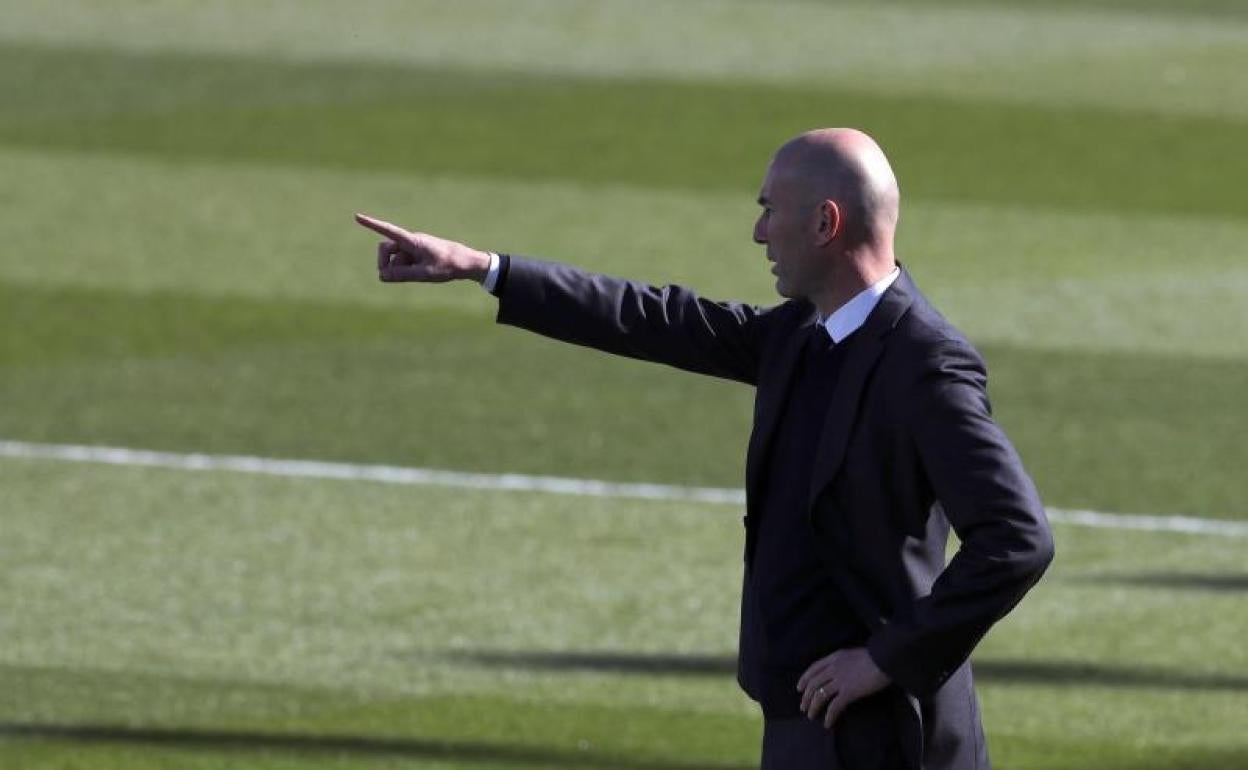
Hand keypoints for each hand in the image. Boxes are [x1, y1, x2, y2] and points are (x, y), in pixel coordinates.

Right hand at [355, 213, 491, 282]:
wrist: (466, 262)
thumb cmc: (447, 265)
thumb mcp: (424, 274)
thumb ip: (402, 275)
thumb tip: (382, 276)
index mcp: (412, 241)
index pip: (388, 230)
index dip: (372, 224)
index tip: (357, 216)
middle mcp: (411, 241)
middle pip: (386, 248)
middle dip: (384, 262)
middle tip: (388, 276)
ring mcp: (414, 247)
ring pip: (395, 258)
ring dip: (397, 269)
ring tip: (416, 276)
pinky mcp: (418, 254)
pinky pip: (403, 261)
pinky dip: (404, 269)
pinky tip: (419, 274)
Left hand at [796, 647, 891, 728]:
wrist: (885, 658)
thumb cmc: (875, 656)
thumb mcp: (852, 654)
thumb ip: (842, 662)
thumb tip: (838, 672)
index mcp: (834, 657)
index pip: (813, 668)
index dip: (804, 679)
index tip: (799, 688)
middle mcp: (833, 668)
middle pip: (814, 684)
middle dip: (806, 697)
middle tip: (803, 707)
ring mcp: (840, 680)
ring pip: (820, 695)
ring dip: (813, 707)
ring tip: (811, 716)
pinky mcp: (849, 692)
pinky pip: (834, 706)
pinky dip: (829, 716)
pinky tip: (827, 723)